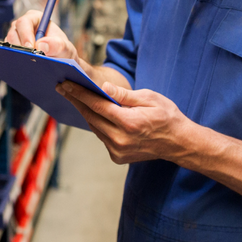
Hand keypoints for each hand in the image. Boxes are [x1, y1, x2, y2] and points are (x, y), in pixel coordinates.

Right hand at [5, 10, 76, 59]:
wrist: (59, 61)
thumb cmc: (62, 50)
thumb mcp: (65, 48)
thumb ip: (58, 45)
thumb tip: (41, 45)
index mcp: (35, 18)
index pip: (24, 22)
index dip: (25, 35)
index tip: (31, 48)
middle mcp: (22, 26)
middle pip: (13, 34)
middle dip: (20, 47)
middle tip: (29, 59)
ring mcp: (15, 37)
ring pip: (8, 45)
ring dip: (17, 55)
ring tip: (29, 63)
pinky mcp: (12, 48)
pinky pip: (8, 54)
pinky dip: (15, 60)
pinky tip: (24, 66)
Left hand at [57, 81, 195, 164]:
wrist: (179, 143)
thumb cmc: (167, 116)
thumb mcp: (150, 98)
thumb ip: (125, 95)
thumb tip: (103, 87)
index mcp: (129, 122)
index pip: (97, 105)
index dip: (79, 93)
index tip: (66, 84)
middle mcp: (120, 139)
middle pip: (90, 116)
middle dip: (76, 100)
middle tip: (62, 88)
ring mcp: (118, 151)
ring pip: (94, 127)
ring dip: (85, 112)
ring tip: (75, 98)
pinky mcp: (117, 157)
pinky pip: (101, 137)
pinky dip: (98, 125)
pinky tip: (95, 114)